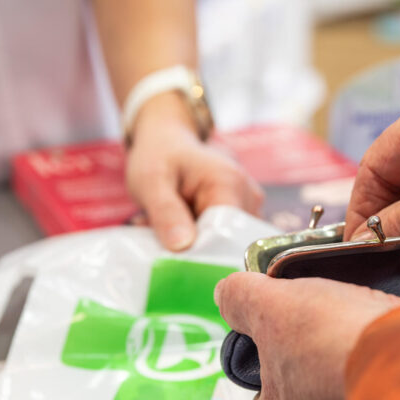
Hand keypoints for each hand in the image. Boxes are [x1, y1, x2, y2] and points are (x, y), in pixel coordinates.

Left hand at [126, 92, 263, 250]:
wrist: (167, 140)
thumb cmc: (158, 155)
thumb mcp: (151, 181)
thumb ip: (165, 212)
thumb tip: (182, 246)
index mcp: (229, 185)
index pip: (226, 237)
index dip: (200, 253)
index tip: (172, 259)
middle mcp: (248, 196)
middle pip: (228, 244)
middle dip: (194, 249)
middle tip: (160, 238)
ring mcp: (249, 205)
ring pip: (225, 244)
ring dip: (195, 244)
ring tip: (168, 228)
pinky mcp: (243, 213)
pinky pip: (224, 238)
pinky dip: (199, 238)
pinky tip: (180, 226)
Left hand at [214, 272, 399, 399]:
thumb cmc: (332, 340)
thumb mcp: (269, 306)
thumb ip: (241, 299)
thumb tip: (225, 295)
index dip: (261, 376)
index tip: (269, 349)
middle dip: (311, 365)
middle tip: (318, 331)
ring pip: (349, 393)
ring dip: (350, 362)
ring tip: (353, 325)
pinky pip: (389, 385)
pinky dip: (385, 361)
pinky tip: (384, 333)